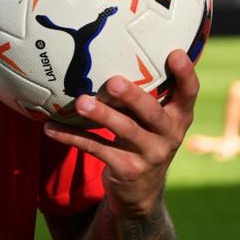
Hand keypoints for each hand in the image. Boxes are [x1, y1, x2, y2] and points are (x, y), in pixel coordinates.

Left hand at [44, 50, 198, 218]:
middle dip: (134, 97)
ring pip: (125, 131)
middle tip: (113, 81)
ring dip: (101, 115)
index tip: (175, 53)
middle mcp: (169, 135)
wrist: (141, 192)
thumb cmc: (144, 138)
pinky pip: (96, 149)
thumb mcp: (153, 120)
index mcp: (178, 117)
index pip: (189, 94)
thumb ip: (145, 94)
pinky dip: (71, 136)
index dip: (185, 75)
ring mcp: (149, 155)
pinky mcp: (126, 169)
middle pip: (153, 114)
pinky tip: (50, 128)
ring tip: (81, 102)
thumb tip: (112, 47)